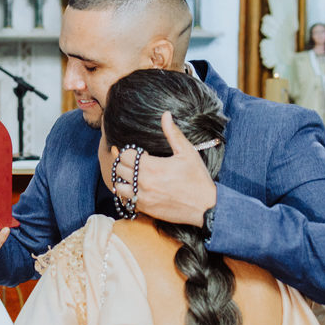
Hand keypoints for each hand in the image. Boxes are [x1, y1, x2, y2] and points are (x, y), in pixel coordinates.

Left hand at [111, 111, 216, 226]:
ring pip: (118, 187)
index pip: (124, 156)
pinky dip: (128, 194)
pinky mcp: (144, 209)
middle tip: (136, 163)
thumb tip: (165, 114)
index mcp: (151, 167)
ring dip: (123, 180)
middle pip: (118, 169)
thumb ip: (173, 133)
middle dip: (125, 164)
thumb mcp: (187, 152)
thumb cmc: (197, 178)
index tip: (142, 154)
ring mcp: (142, 198)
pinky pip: (126, 201)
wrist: (205, 207)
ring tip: (134, 176)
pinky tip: (138, 189)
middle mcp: (143, 183)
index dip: (130, 152)